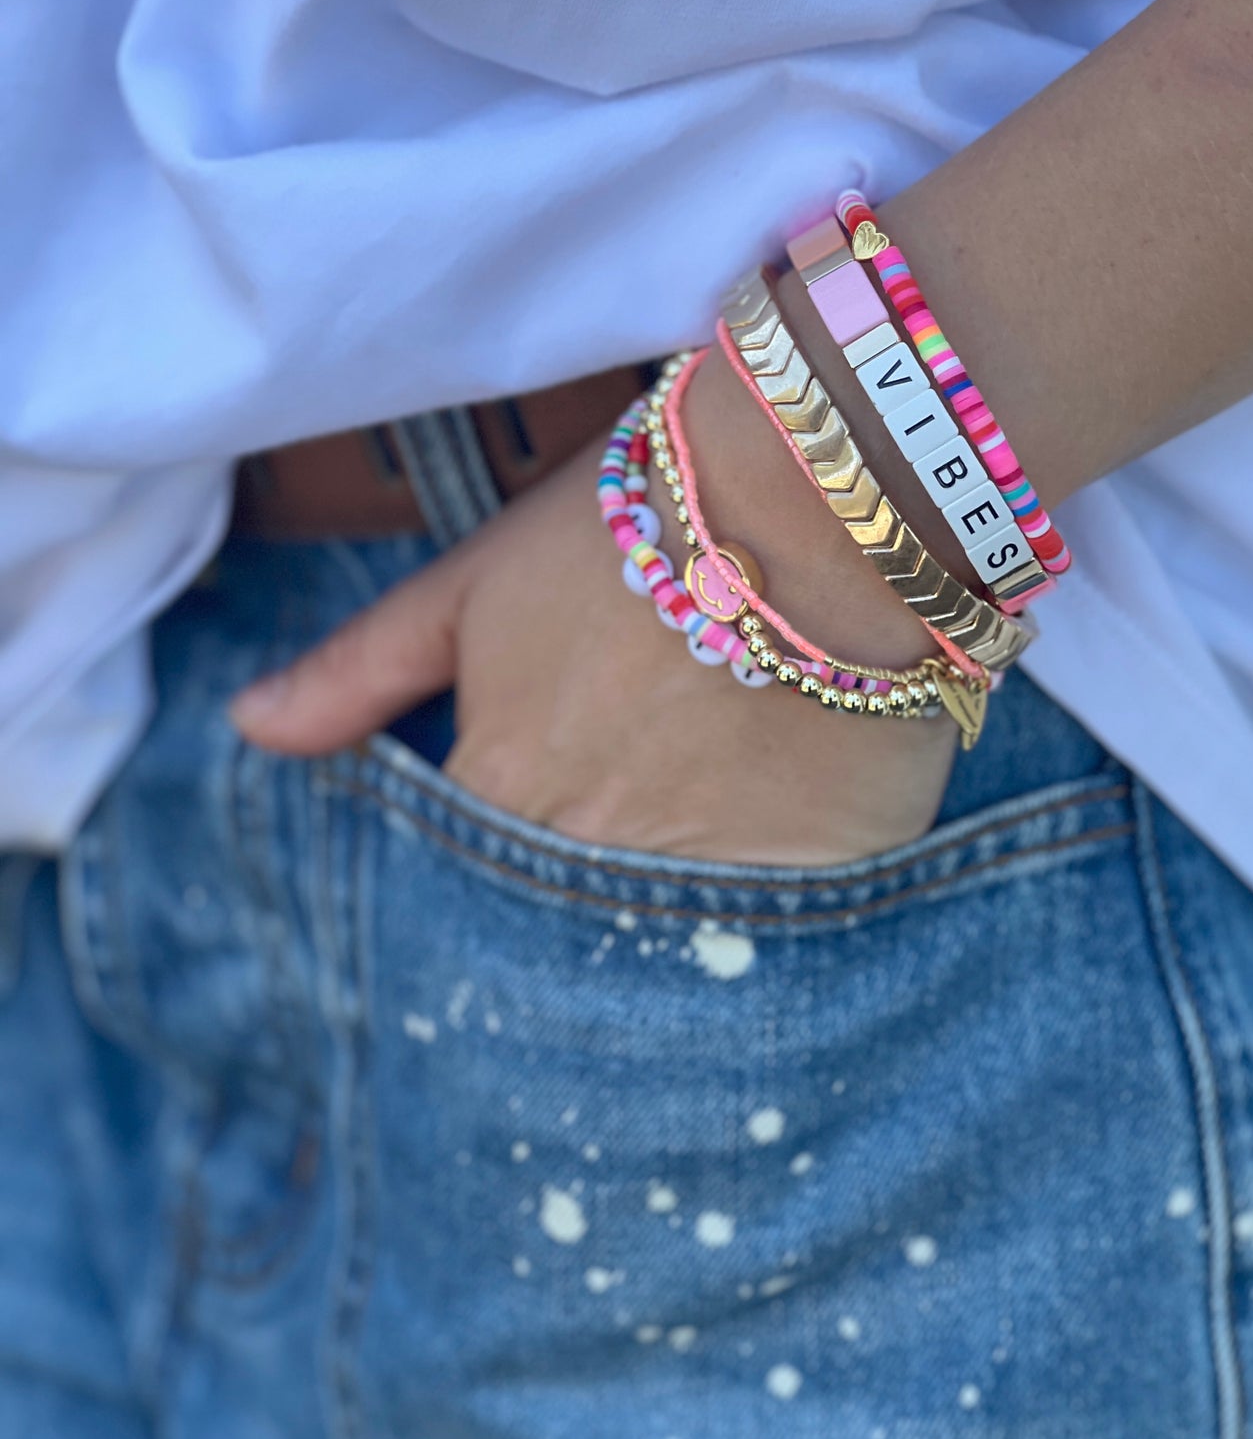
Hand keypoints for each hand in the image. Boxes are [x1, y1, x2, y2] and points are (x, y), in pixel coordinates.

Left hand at [230, 390, 958, 867]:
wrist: (818, 499)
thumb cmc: (633, 522)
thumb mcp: (474, 583)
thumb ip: (358, 670)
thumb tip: (248, 728)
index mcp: (499, 796)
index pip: (462, 880)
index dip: (503, 838)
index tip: (550, 796)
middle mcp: (589, 864)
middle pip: (558, 922)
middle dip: (574, 891)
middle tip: (630, 810)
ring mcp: (707, 886)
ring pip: (660, 939)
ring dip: (663, 906)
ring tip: (705, 828)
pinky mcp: (816, 887)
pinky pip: (775, 931)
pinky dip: (766, 905)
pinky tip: (780, 840)